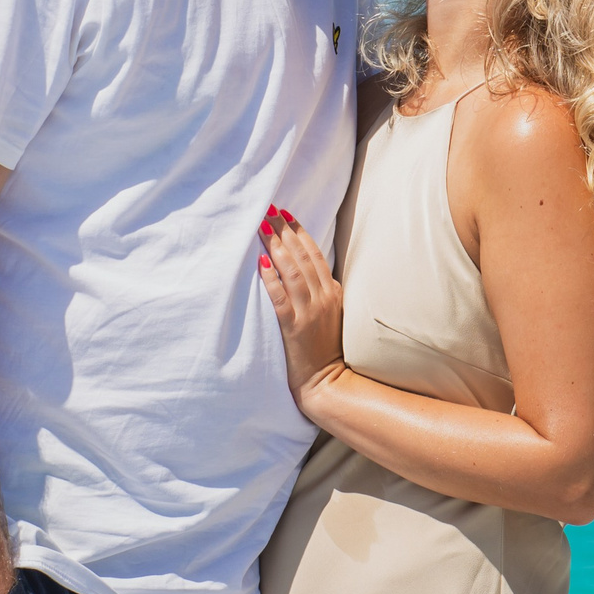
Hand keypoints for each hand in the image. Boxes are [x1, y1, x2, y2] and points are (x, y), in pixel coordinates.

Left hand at [255, 205, 346, 407]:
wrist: (328, 382)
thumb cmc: (326, 349)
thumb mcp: (332, 313)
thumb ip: (321, 290)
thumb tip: (304, 267)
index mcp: (333, 292)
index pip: (314, 254)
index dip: (299, 231)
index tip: (285, 213)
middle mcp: (323, 298)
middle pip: (302, 257)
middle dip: (284, 231)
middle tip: (269, 210)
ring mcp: (310, 312)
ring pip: (292, 272)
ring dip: (276, 246)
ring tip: (262, 227)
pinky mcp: (295, 328)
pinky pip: (281, 298)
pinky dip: (271, 278)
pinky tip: (261, 262)